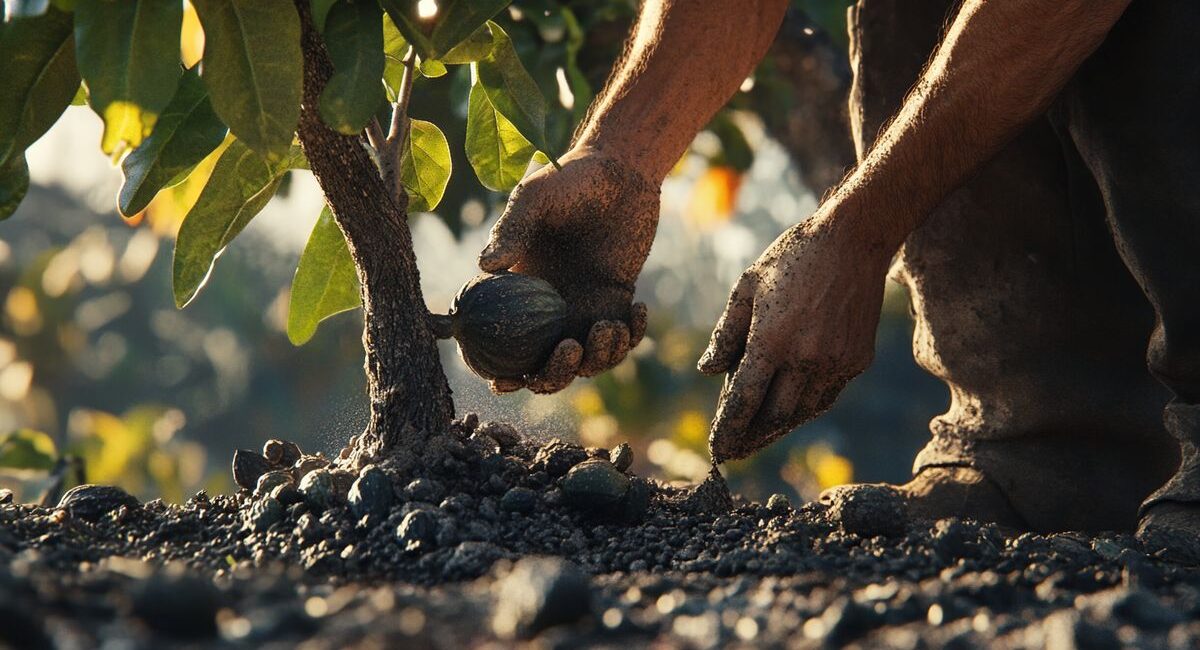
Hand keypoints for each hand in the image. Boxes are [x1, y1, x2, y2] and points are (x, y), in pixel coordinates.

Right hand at [478, 147, 658, 393]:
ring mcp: (582, 310)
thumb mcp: (535, 198)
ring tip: (611, 325)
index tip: (507, 380)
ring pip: (588, 363)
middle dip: (555, 376)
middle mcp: (546, 311)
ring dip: (600, 358)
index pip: (501, 346)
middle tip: (571, 350)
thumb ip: (511, 229)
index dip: (500, 372)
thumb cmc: (568, 178)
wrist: (619, 171)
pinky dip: (632, 337)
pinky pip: (622, 341)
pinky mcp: (616, 303)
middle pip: (545, 369)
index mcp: (516, 292)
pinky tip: (638, 307)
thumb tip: (485, 266)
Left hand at [699, 215, 891, 461]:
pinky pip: (826, 396)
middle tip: (734, 451)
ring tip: (758, 437)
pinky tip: (790, 411)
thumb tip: (707, 372)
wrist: (854, 240)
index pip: (744, 402)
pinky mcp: (857, 360)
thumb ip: (726, 334)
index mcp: (772, 341)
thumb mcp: (746, 288)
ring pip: (803, 413)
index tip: (717, 451)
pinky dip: (805, 408)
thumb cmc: (792, 258)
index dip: (728, 430)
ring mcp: (836, 362)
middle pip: (774, 417)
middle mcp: (806, 359)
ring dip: (778, 428)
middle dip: (750, 438)